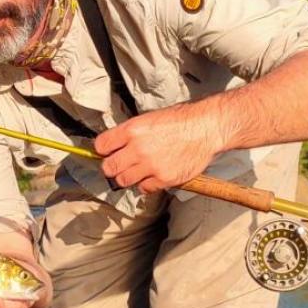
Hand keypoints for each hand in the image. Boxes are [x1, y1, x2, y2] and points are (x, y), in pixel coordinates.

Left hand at [94, 104, 222, 193]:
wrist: (207, 128)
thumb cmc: (180, 121)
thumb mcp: (148, 119)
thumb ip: (129, 134)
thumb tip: (112, 146)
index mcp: (131, 130)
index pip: (100, 146)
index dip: (102, 150)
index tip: (107, 152)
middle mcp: (138, 148)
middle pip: (108, 168)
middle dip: (112, 167)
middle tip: (120, 164)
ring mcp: (151, 165)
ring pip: (123, 181)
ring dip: (128, 177)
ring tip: (138, 170)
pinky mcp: (164, 178)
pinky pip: (144, 188)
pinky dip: (146, 184)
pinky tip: (154, 175)